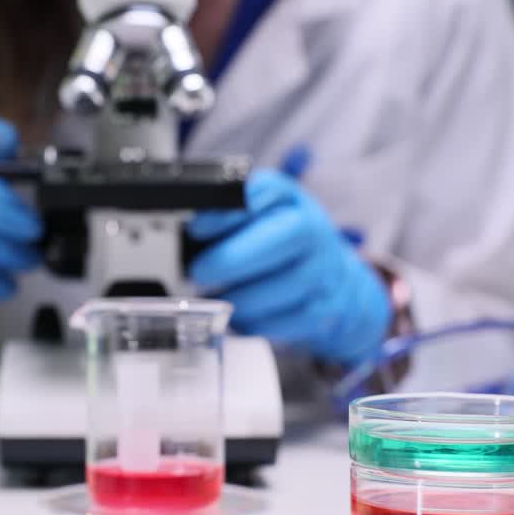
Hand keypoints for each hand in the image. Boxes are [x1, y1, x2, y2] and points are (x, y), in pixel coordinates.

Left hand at [187, 169, 390, 364]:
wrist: (331, 279)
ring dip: (242, 297)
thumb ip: (221, 218)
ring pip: (285, 284)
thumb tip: (182, 231)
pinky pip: (290, 319)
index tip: (196, 229)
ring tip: (217, 298)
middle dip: (231, 259)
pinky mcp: (326, 306)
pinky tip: (241, 317)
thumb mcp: (253, 218)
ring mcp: (324, 269)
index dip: (226, 212)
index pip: (262, 192)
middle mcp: (311, 229)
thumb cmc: (277, 245)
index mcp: (286, 199)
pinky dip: (258, 322)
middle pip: (281, 237)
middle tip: (199, 272)